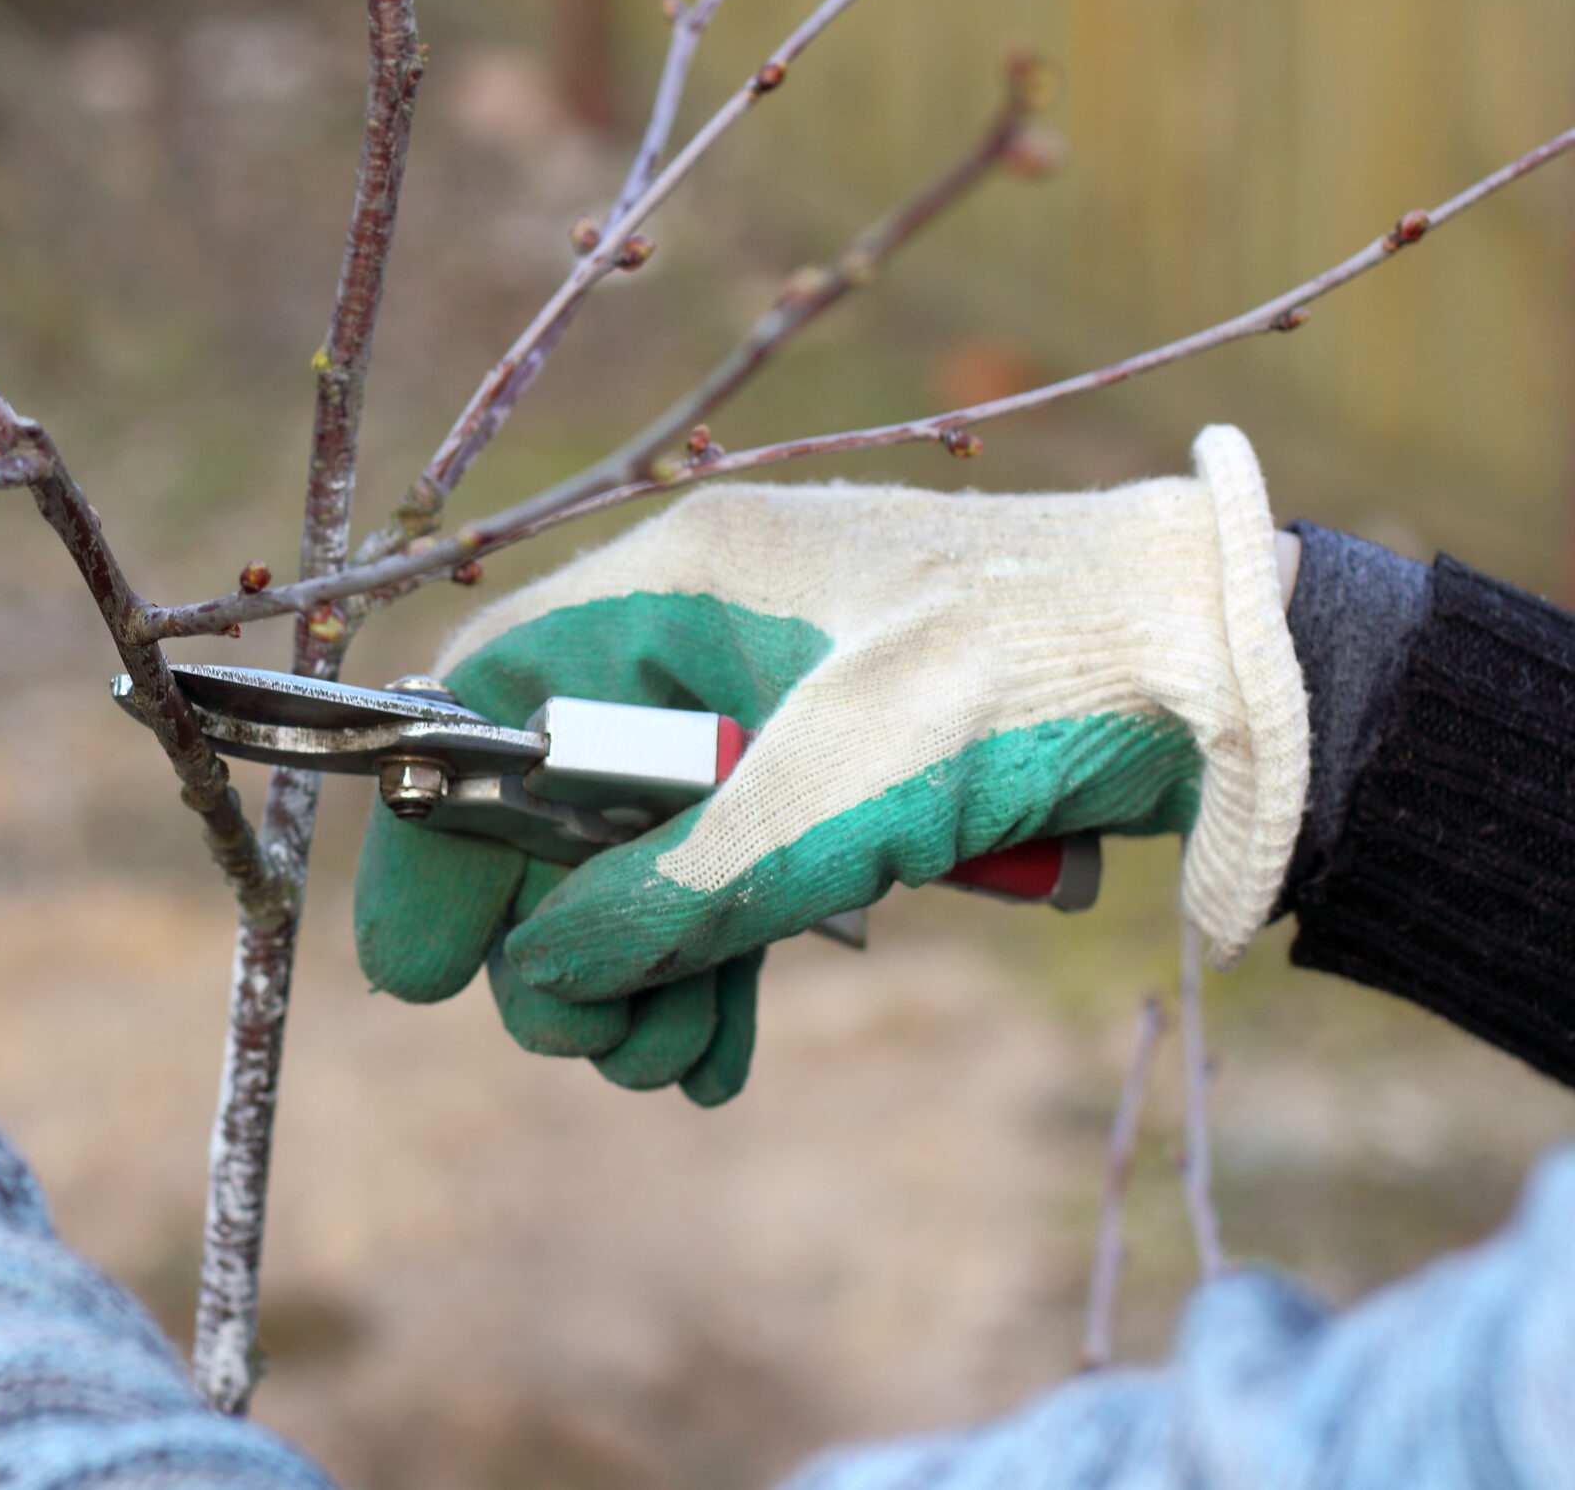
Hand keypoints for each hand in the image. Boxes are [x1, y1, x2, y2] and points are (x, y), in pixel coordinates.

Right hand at [354, 426, 1307, 1104]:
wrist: (1230, 667)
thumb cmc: (1028, 680)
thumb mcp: (832, 795)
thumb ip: (673, 892)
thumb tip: (538, 978)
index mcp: (674, 584)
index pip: (490, 705)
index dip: (435, 836)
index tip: (422, 965)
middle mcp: (703, 633)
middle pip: (560, 799)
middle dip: (561, 938)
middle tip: (582, 1045)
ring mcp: (775, 698)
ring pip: (649, 851)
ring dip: (644, 970)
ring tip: (673, 1069)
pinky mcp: (844, 762)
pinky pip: (737, 867)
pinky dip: (719, 956)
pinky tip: (720, 1044)